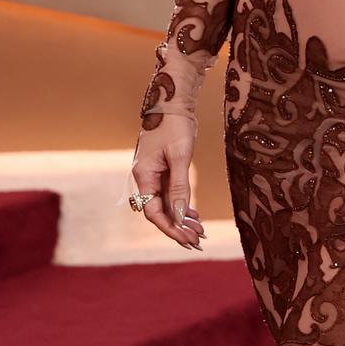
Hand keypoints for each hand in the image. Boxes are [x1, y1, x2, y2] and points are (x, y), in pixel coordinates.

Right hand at [127, 118, 204, 249]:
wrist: (172, 103)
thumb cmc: (175, 126)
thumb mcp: (180, 157)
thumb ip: (179, 187)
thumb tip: (180, 216)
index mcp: (143, 176)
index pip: (154, 212)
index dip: (171, 228)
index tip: (188, 239)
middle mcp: (144, 178)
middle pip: (159, 212)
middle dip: (178, 228)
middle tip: (199, 242)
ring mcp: (152, 175)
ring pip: (166, 205)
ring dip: (182, 220)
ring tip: (200, 232)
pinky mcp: (161, 171)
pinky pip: (169, 195)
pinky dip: (182, 206)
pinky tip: (195, 216)